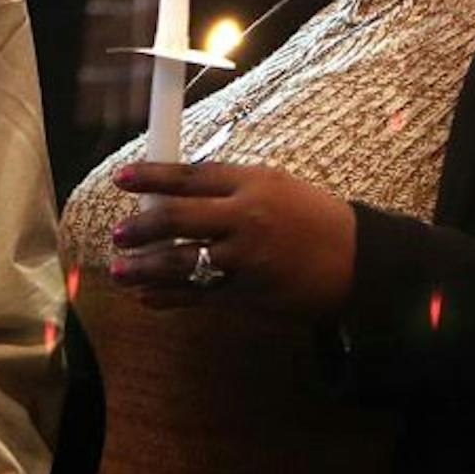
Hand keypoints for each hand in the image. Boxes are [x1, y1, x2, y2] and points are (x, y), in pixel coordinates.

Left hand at [109, 161, 355, 315]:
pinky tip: (146, 297)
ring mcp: (245, 258)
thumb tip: (174, 191)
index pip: (189, 176)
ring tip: (119, 270)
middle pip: (176, 217)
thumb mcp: (274, 186)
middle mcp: (245, 218)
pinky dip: (167, 297)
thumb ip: (227, 188)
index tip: (121, 178)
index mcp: (251, 183)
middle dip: (140, 227)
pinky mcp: (247, 292)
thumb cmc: (311, 218)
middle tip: (118, 233)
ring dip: (144, 267)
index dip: (150, 176)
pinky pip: (197, 295)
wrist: (356, 260)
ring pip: (180, 262)